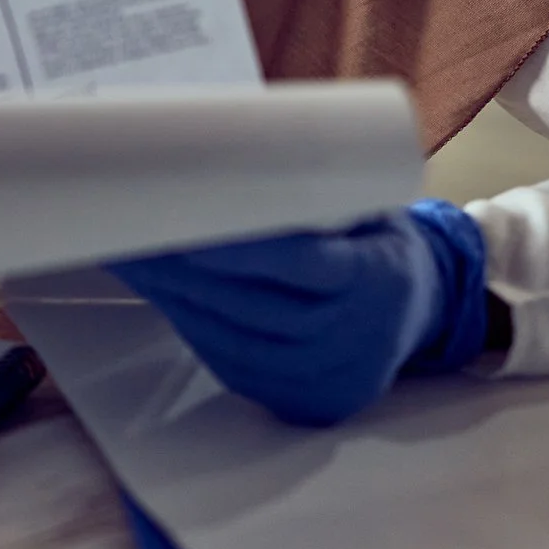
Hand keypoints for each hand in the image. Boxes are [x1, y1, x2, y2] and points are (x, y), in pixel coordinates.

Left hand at [108, 200, 489, 425]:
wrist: (423, 310)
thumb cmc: (376, 240)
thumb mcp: (364, 206)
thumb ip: (305, 192)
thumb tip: (208, 144)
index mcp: (382, 277)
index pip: (301, 263)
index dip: (235, 249)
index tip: (179, 223)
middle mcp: (359, 339)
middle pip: (253, 306)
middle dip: (182, 270)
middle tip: (126, 231)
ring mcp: (331, 380)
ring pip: (234, 340)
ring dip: (174, 299)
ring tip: (128, 258)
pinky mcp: (304, 405)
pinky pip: (235, 366)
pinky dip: (192, 329)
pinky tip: (163, 296)